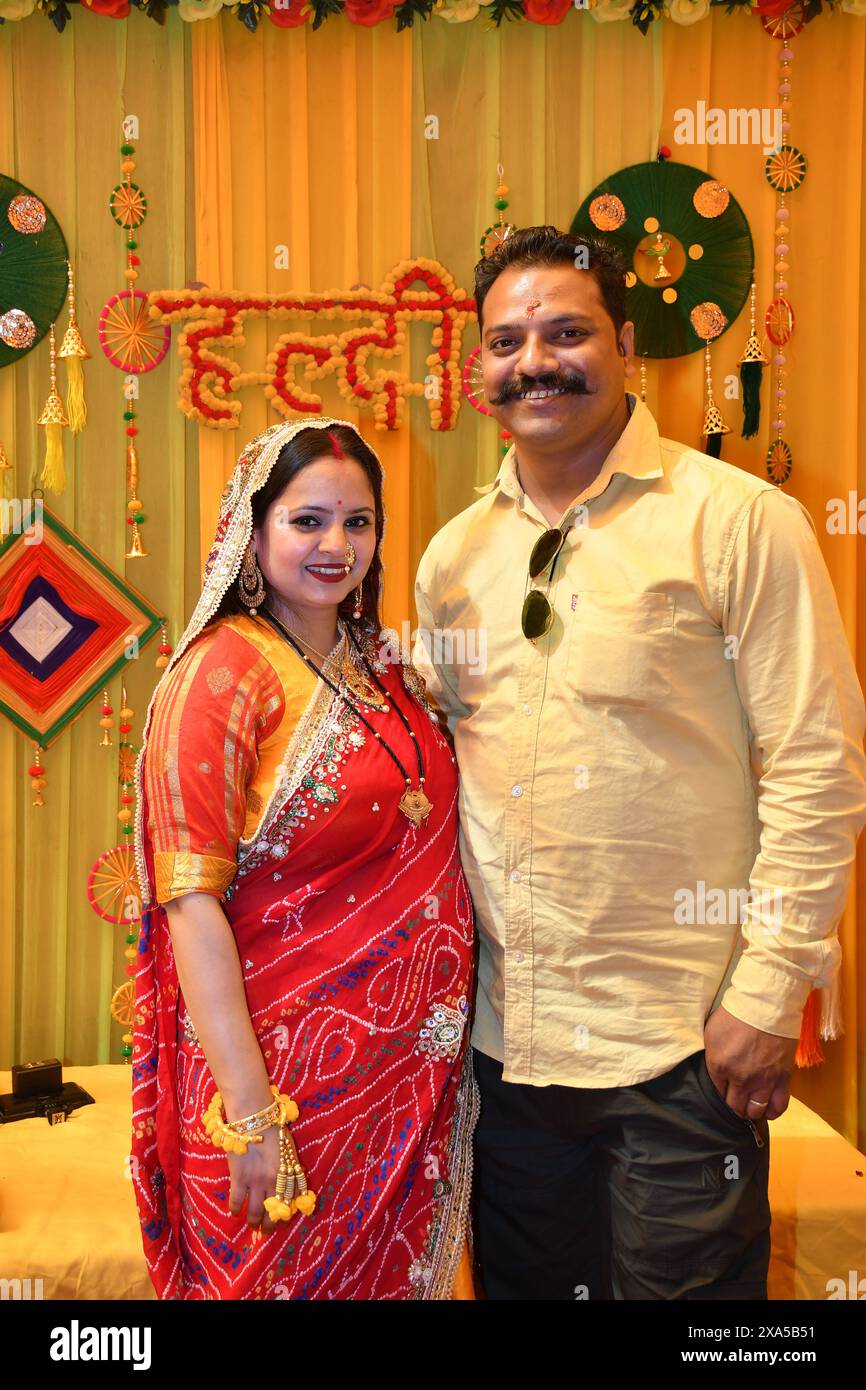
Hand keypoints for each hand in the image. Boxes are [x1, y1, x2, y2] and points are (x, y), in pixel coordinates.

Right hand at [226, 1123, 280, 1235]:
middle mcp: (275, 1180)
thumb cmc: (273, 1128)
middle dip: (270, 1225)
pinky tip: (235, 1213)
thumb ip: (290, 1168)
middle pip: (274, 1211)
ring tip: (252, 1225)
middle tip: (266, 1230)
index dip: (287, 1214)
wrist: (254, 1117)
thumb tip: (291, 1186)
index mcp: (289, 1172)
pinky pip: (237, 1201)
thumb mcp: (288, 1149)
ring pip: (255, 1211)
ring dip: (254, 1222)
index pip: (291, 1201)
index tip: (282, 1220)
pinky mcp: (239, 1177)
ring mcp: (256, 1180)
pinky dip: (235, 1209)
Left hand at [703, 1004, 797, 1121]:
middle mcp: (741, 1079)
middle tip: (737, 1100)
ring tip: (751, 1105)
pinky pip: (778, 1106)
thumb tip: (715, 1071)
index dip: (720, 1093)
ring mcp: (763, 1080)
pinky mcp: (783, 1078)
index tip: (724, 1090)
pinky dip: (772, 1111)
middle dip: (734, 1106)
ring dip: (752, 1111)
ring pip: (756, 1110)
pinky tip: (768, 1109)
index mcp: (720, 1066)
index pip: (717, 1093)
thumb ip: (712, 1057)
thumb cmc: (735, 1014)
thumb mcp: (712, 1032)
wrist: (767, 1005)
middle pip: (735, 1106)